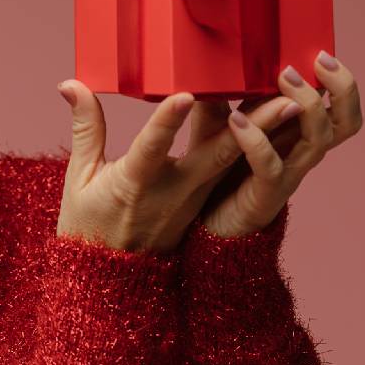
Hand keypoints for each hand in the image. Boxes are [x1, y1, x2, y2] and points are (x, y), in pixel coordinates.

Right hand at [55, 79, 303, 252]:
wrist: (111, 280)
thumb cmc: (88, 224)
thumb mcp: (79, 177)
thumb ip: (85, 127)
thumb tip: (70, 84)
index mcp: (134, 184)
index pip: (150, 147)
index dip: (166, 122)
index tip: (183, 95)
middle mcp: (171, 193)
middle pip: (216, 156)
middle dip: (254, 127)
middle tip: (287, 98)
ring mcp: (192, 201)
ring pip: (231, 162)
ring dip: (264, 134)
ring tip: (295, 103)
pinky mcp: (203, 204)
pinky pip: (229, 172)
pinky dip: (251, 148)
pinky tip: (273, 125)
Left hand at [187, 52, 363, 238]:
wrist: (208, 224)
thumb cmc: (218, 171)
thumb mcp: (217, 125)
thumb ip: (219, 98)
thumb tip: (208, 60)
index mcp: (297, 133)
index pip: (337, 107)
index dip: (341, 82)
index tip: (322, 51)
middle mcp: (301, 152)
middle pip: (345, 122)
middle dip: (341, 89)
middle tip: (318, 60)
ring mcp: (288, 173)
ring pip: (317, 139)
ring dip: (305, 104)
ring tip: (283, 77)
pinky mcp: (266, 194)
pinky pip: (270, 165)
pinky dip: (256, 139)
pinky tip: (237, 120)